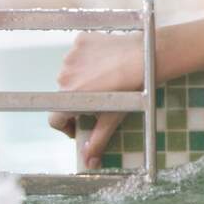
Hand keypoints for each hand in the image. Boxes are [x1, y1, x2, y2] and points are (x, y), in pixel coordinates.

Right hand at [47, 32, 144, 168]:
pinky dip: (88, 58)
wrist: (148, 58)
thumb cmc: (132, 91)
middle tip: (101, 100)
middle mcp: (63, 77)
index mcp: (68, 99)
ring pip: (71, 73)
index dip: (67, 126)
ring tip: (106, 79)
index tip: (80, 125)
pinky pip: (79, 52)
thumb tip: (89, 163)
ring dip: (83, 79)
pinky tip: (107, 61)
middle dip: (79, 100)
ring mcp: (70, 56)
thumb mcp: (113, 118)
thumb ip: (97, 141)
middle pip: (64, 94)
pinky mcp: (80, 40)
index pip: (55, 118)